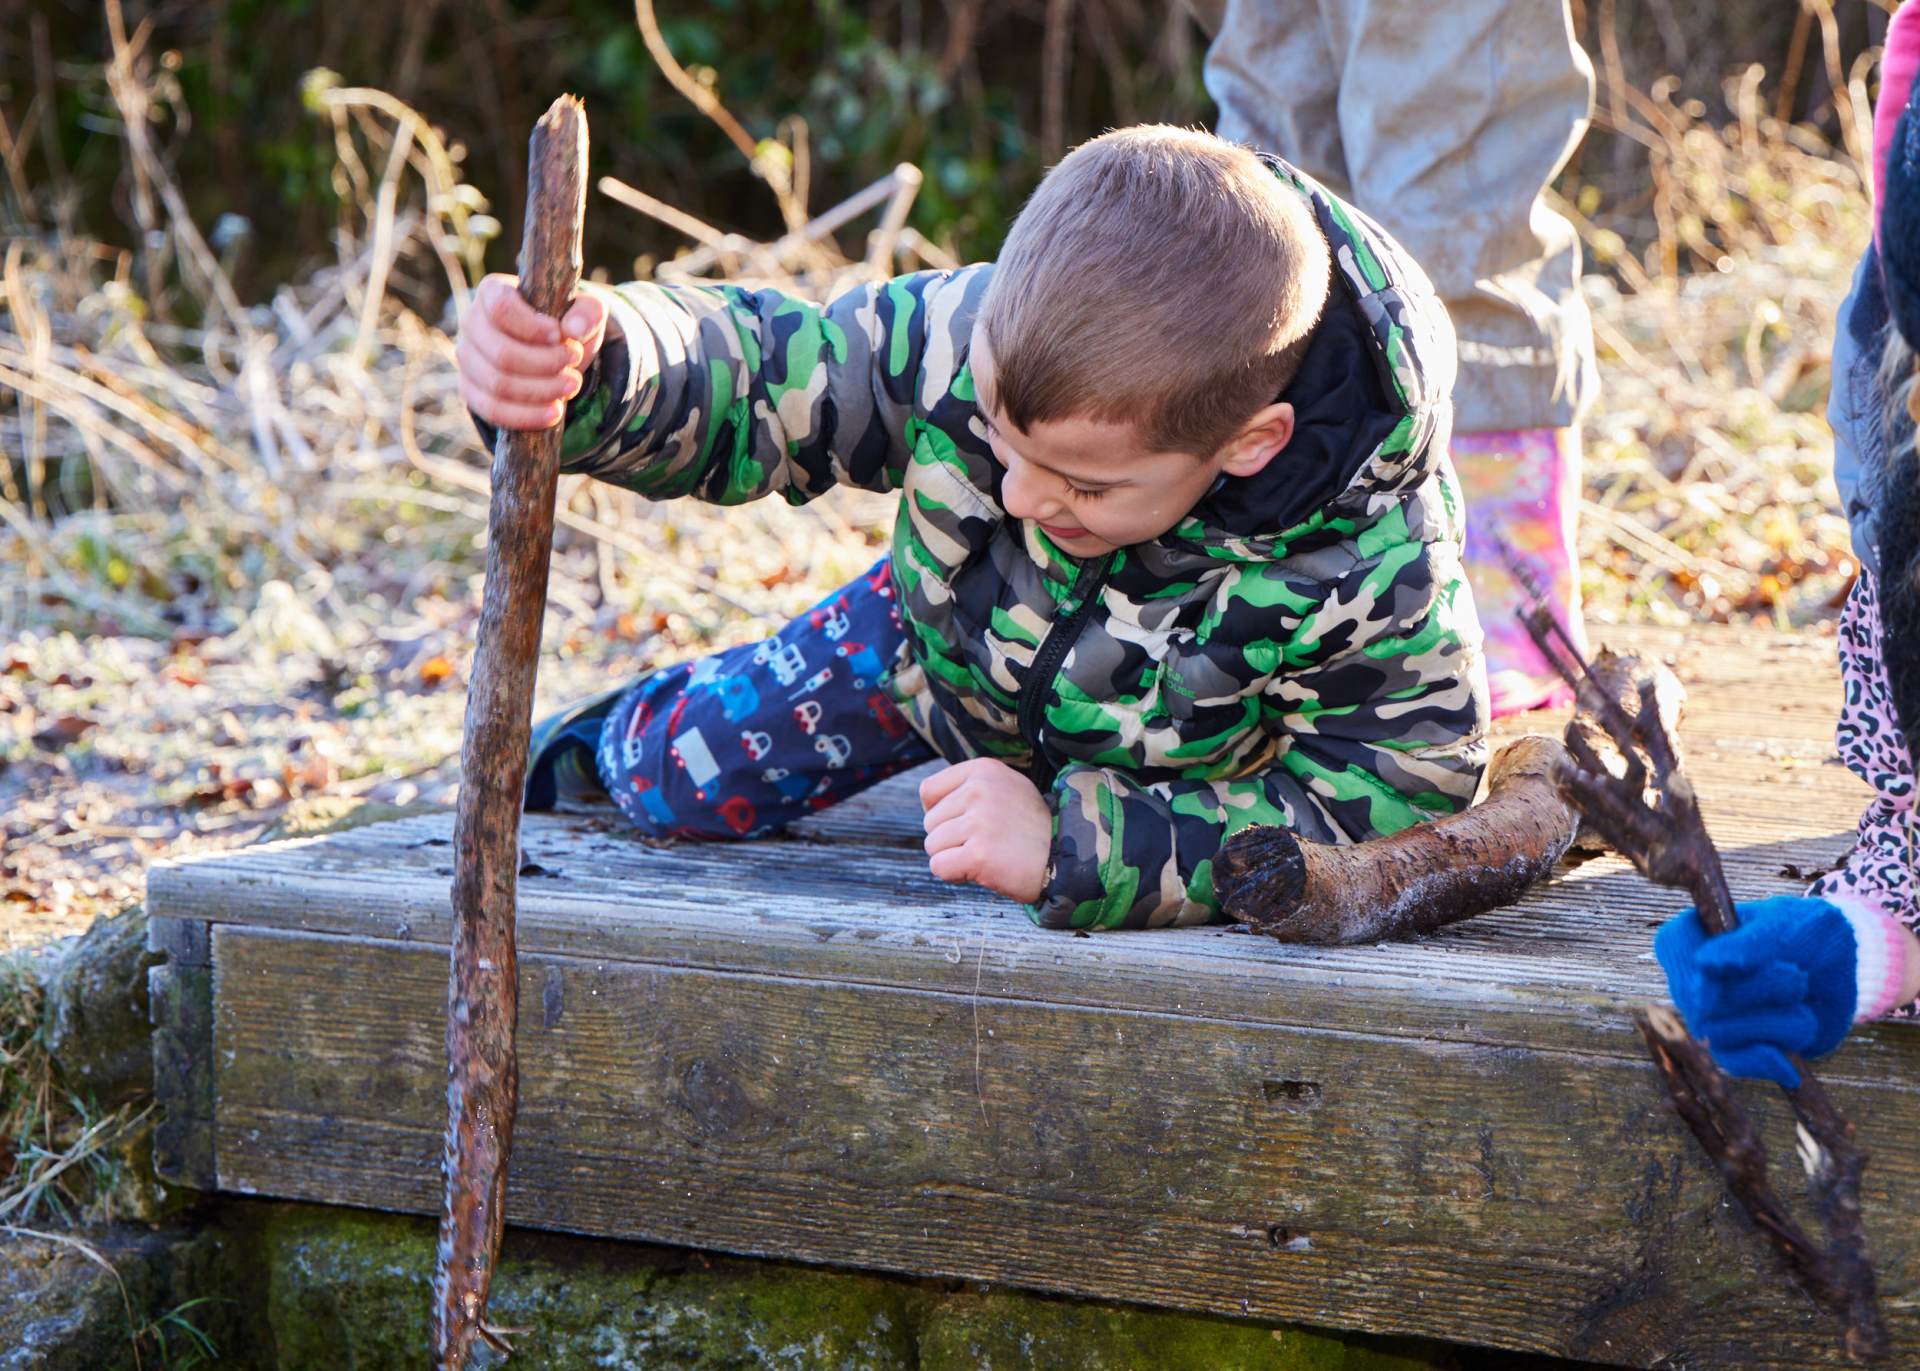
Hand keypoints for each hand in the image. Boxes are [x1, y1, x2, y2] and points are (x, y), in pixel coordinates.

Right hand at [457, 274, 609, 430]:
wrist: (552, 350)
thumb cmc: (564, 323)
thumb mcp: (585, 311)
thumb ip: (588, 312)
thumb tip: (574, 330)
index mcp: (492, 292)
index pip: (501, 307)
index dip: (531, 326)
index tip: (559, 335)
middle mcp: (471, 323)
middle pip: (501, 353)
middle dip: (545, 364)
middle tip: (575, 363)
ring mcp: (466, 358)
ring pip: (497, 384)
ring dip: (540, 391)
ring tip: (571, 386)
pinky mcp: (470, 390)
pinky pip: (491, 410)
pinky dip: (525, 415)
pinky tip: (554, 413)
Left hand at [919, 758, 1052, 903]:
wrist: (1070, 857)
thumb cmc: (1032, 829)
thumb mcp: (1006, 789)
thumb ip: (970, 789)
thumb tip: (928, 805)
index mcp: (983, 770)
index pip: (928, 791)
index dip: (939, 813)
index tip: (963, 823)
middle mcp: (979, 790)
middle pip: (929, 822)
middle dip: (949, 839)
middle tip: (985, 843)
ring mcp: (979, 822)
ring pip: (932, 845)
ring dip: (953, 857)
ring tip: (987, 855)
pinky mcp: (979, 854)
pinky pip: (939, 867)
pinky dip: (955, 874)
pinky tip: (982, 870)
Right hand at [1654, 895, 1859, 1088]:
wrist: (1842, 971)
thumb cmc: (1808, 936)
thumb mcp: (1787, 928)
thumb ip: (1747, 945)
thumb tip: (1705, 965)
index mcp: (1694, 936)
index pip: (1674, 946)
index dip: (1697, 962)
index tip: (1733, 967)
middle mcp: (1692, 978)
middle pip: (1703, 998)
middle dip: (1762, 991)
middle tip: (1797, 976)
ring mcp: (1710, 1016)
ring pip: (1723, 1033)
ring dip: (1778, 1022)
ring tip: (1802, 1005)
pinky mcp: (1734, 1048)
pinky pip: (1734, 1063)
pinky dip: (1766, 1061)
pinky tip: (1787, 1057)